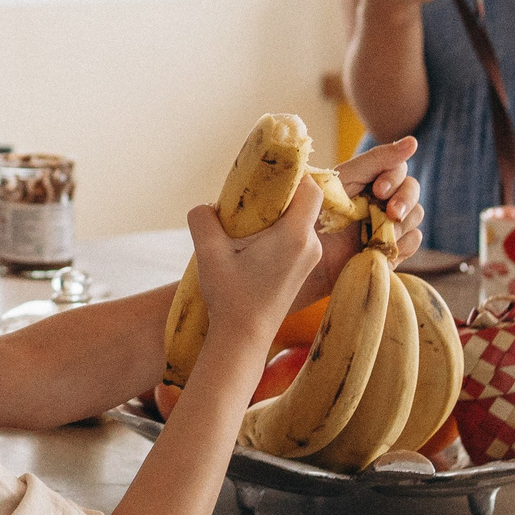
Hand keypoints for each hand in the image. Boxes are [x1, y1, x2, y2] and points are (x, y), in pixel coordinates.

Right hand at [185, 181, 320, 347]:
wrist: (243, 338)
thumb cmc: (229, 296)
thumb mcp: (208, 252)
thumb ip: (203, 218)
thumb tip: (207, 206)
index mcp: (295, 237)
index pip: (311, 190)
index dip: (295, 176)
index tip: (269, 176)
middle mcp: (310, 246)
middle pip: (306, 204)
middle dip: (280, 195)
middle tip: (252, 196)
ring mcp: (310, 259)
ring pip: (301, 221)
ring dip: (278, 215)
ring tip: (248, 225)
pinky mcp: (303, 270)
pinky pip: (297, 237)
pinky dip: (280, 232)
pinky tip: (254, 244)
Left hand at [305, 137, 423, 300]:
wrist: (299, 263)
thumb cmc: (309, 220)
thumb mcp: (337, 185)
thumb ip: (371, 162)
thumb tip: (410, 141)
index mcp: (363, 179)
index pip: (394, 165)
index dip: (393, 175)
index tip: (379, 191)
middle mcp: (378, 199)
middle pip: (411, 187)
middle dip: (405, 198)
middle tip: (392, 213)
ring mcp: (386, 224)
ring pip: (416, 213)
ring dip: (403, 223)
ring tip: (376, 237)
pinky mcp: (389, 248)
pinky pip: (413, 240)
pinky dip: (403, 244)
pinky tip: (380, 250)